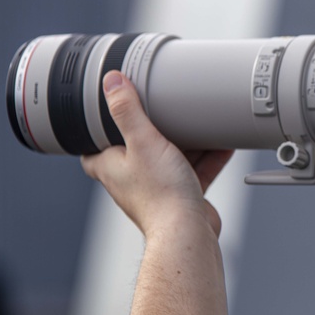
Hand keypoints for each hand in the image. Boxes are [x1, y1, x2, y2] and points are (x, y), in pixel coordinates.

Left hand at [81, 71, 233, 237]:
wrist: (187, 232)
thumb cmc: (160, 196)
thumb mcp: (143, 141)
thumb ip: (128, 111)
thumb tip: (111, 82)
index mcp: (111, 166)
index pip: (92, 146)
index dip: (97, 129)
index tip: (106, 112)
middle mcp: (131, 178)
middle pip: (136, 147)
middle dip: (152, 129)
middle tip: (162, 110)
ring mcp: (157, 187)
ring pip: (169, 157)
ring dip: (186, 142)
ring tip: (198, 122)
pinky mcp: (181, 195)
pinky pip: (195, 170)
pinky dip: (208, 157)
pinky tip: (222, 143)